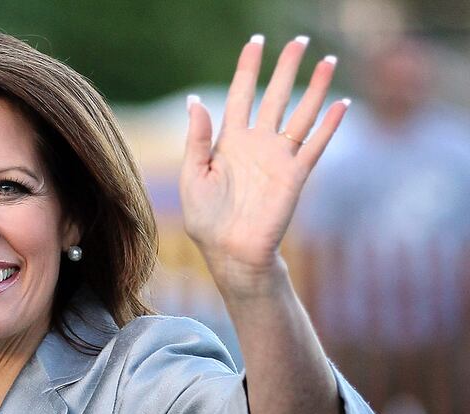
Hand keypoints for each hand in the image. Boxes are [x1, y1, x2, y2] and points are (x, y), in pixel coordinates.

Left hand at [180, 35, 348, 295]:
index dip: (247, 68)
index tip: (255, 42)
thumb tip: (194, 100)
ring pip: (301, 114)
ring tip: (328, 61)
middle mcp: (257, 143)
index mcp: (229, 140)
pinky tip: (341, 104)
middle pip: (275, 96)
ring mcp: (278, 158)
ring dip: (315, 89)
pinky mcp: (295, 175)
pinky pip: (315, 145)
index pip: (240, 94)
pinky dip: (329, 125)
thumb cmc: (205, 218)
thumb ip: (197, 138)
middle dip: (286, 68)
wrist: (229, 251)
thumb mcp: (193, 175)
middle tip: (298, 41)